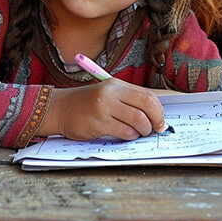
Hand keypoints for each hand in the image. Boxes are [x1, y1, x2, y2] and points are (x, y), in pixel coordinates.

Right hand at [38, 79, 166, 140]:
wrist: (60, 108)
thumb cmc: (86, 103)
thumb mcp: (108, 94)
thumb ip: (128, 100)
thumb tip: (154, 114)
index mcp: (116, 85)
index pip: (147, 95)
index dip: (159, 110)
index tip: (161, 119)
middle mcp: (111, 94)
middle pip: (145, 106)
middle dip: (156, 120)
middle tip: (156, 129)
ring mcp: (104, 108)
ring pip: (137, 120)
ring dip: (143, 130)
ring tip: (139, 132)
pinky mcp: (98, 123)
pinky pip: (124, 132)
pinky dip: (130, 136)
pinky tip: (127, 135)